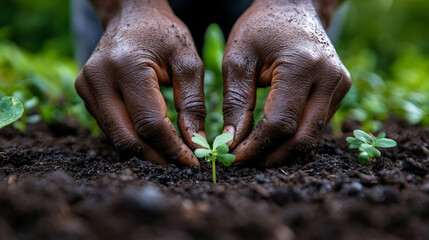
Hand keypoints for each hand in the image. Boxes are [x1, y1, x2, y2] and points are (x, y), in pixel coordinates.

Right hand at [75, 0, 204, 164]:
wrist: (131, 14)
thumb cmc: (164, 34)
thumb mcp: (188, 62)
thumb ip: (193, 104)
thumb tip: (197, 144)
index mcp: (127, 67)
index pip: (150, 124)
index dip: (172, 148)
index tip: (193, 162)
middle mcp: (99, 79)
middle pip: (128, 138)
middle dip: (157, 156)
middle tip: (181, 163)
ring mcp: (86, 86)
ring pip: (117, 138)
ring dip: (145, 151)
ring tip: (170, 153)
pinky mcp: (84, 93)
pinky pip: (110, 128)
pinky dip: (132, 137)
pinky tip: (152, 138)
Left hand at [222, 0, 350, 165]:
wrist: (293, 6)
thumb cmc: (260, 29)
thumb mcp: (238, 59)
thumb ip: (236, 102)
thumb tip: (233, 142)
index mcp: (302, 66)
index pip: (280, 123)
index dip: (256, 147)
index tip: (235, 158)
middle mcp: (329, 78)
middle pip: (302, 137)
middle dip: (272, 156)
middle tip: (246, 163)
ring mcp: (340, 85)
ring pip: (312, 135)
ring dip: (283, 150)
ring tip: (256, 154)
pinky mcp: (341, 89)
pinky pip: (317, 124)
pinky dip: (295, 136)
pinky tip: (274, 138)